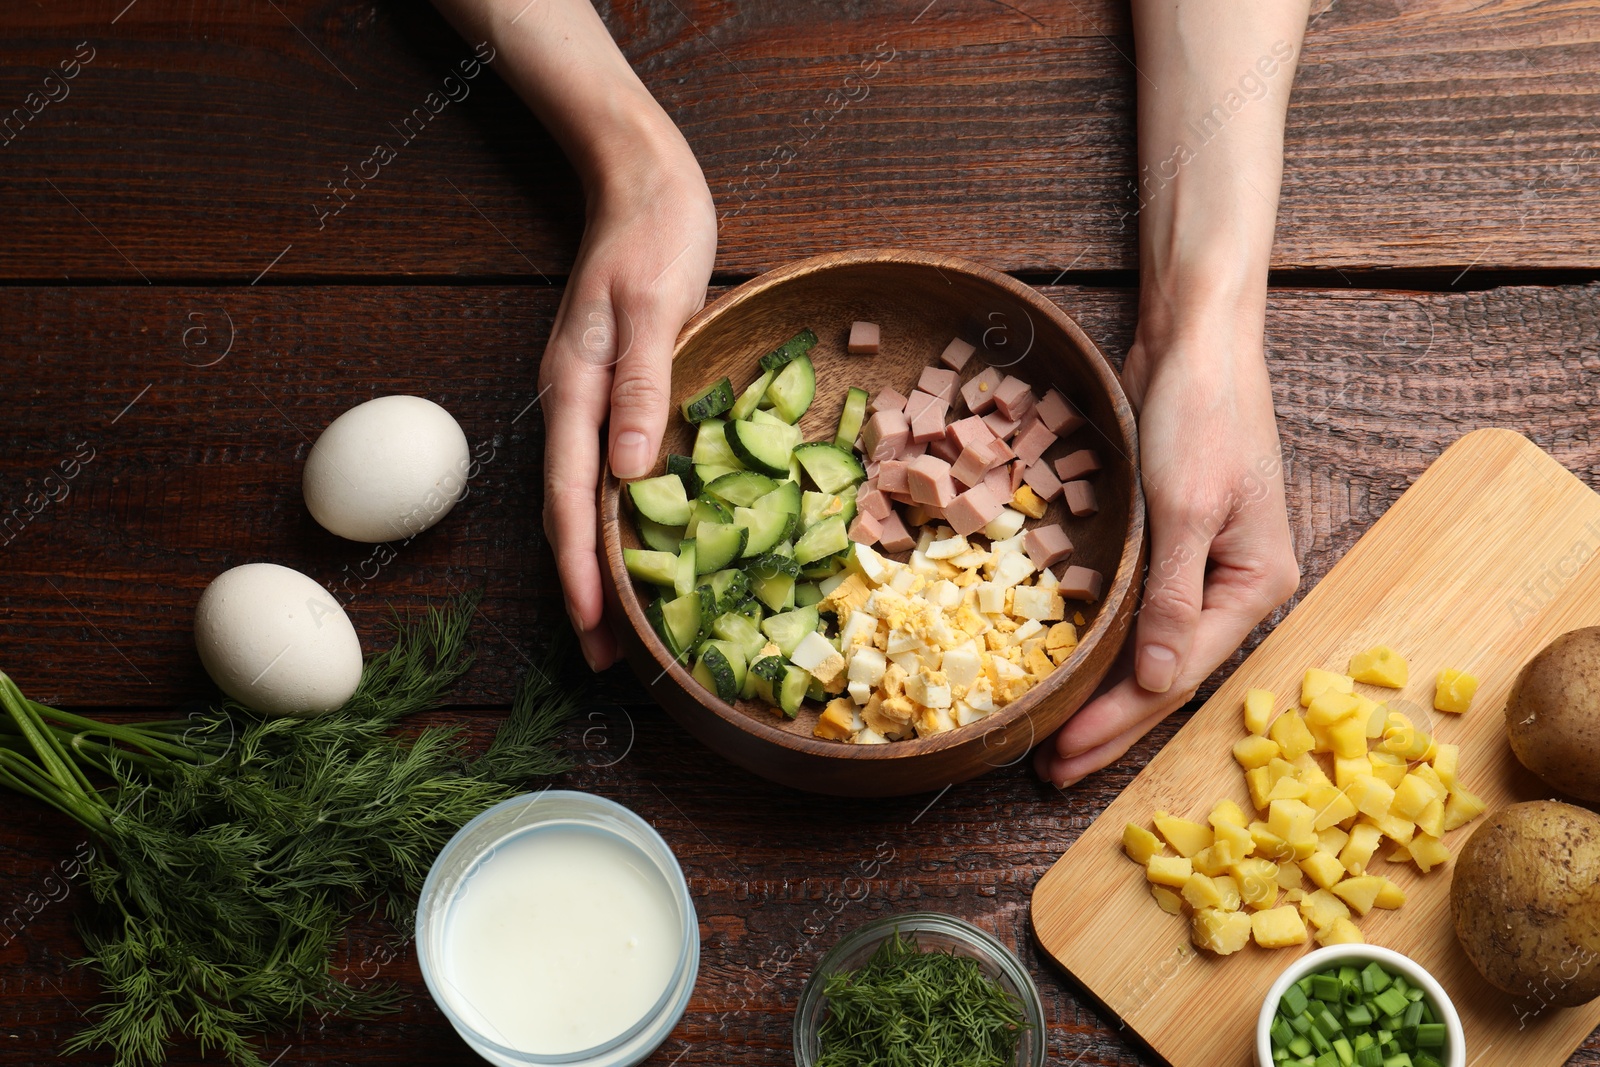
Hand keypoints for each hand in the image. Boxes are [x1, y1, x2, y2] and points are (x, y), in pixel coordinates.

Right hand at [539, 135, 715, 670]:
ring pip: (586, 501)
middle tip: (606, 661)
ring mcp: (593, 402)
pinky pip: (611, 473)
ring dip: (600, 566)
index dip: (581, 570)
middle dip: (584, 590)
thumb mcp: (654, 306)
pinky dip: (622, 522)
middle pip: (569, 516)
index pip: (569, 500)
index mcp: (576, 390)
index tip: (596, 629)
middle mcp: (576, 406)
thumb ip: (641, 386)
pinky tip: (645, 549)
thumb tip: (628, 472)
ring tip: (621, 628)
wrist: (644, 184)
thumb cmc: (654, 237)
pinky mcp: (618, 394)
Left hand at [1033, 315, 1299, 787]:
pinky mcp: (1172, 545)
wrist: (1195, 341)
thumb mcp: (1186, 507)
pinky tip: (1073, 670)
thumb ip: (1174, 598)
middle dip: (1109, 726)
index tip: (1062, 756)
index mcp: (1256, 584)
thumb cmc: (1201, 414)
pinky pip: (1137, 614)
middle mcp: (1235, 587)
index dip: (1117, 720)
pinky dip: (1104, 647)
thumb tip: (1161, 683)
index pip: (1177, 675)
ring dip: (1102, 695)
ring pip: (1148, 651)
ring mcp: (1205, 568)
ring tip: (1055, 740)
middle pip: (1165, 675)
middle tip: (1049, 772)